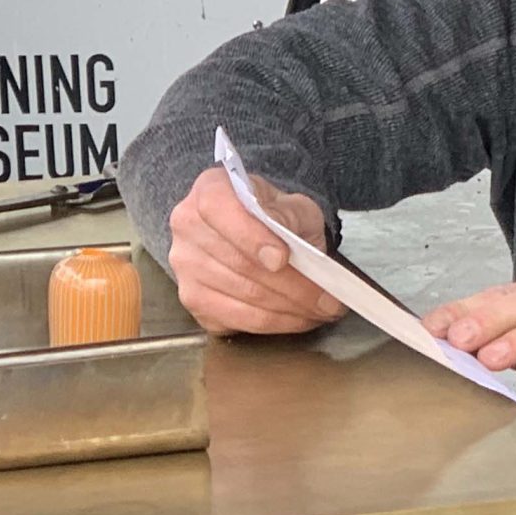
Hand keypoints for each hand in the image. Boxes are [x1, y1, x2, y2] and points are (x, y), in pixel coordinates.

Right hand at [166, 165, 344, 335]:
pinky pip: (237, 320)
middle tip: (329, 299)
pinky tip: (298, 318)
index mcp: (209, 190)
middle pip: (240, 264)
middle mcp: (188, 227)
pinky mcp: (194, 300)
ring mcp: (186, 267)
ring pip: (242, 297)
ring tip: (322, 310)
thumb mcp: (292, 204)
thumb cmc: (275, 215)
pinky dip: (275, 324)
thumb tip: (284, 240)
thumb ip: (290, 215)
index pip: (219, 210)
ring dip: (290, 310)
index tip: (283, 258)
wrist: (258, 232)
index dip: (251, 237)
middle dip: (294, 287)